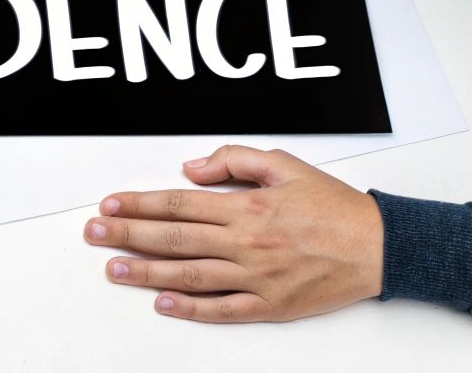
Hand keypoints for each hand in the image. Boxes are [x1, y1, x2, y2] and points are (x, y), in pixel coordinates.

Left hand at [84, 144, 383, 322]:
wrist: (378, 246)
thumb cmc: (332, 205)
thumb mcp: (284, 164)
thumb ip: (234, 160)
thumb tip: (189, 168)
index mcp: (246, 206)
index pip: (179, 203)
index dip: (139, 204)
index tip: (109, 205)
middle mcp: (245, 242)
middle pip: (173, 238)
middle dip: (127, 236)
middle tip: (93, 234)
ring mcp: (255, 278)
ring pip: (189, 275)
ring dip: (146, 273)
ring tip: (113, 269)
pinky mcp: (270, 306)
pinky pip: (222, 310)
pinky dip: (190, 308)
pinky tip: (163, 304)